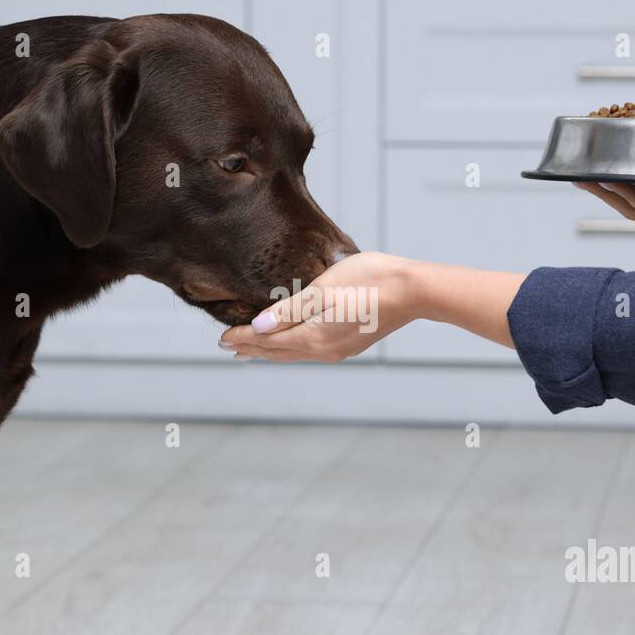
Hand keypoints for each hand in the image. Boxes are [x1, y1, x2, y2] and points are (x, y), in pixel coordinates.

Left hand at [219, 252, 420, 362]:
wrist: (413, 291)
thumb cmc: (369, 281)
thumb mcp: (323, 290)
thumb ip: (289, 310)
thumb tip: (258, 328)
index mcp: (313, 337)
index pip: (267, 341)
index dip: (243, 339)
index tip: (222, 339)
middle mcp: (324, 350)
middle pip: (278, 352)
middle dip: (252, 348)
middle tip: (228, 347)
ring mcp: (339, 349)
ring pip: (295, 353)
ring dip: (271, 351)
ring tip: (252, 350)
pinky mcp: (351, 343)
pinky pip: (311, 350)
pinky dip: (291, 348)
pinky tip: (291, 344)